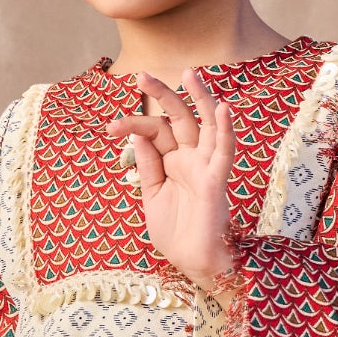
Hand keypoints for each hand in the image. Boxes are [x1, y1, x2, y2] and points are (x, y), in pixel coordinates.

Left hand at [102, 70, 237, 288]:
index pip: (156, 131)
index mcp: (174, 161)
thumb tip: (139, 134)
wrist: (194, 263)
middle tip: (141, 75)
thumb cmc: (176, 233)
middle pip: (179, 118)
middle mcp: (192, 159)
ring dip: (200, 98)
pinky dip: (226, 130)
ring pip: (207, 125)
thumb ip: (148, 165)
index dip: (134, 125)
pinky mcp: (216, 182)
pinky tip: (223, 108)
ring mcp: (206, 167)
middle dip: (162, 95)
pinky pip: (225, 152)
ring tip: (189, 73)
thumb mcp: (152, 195)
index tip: (111, 128)